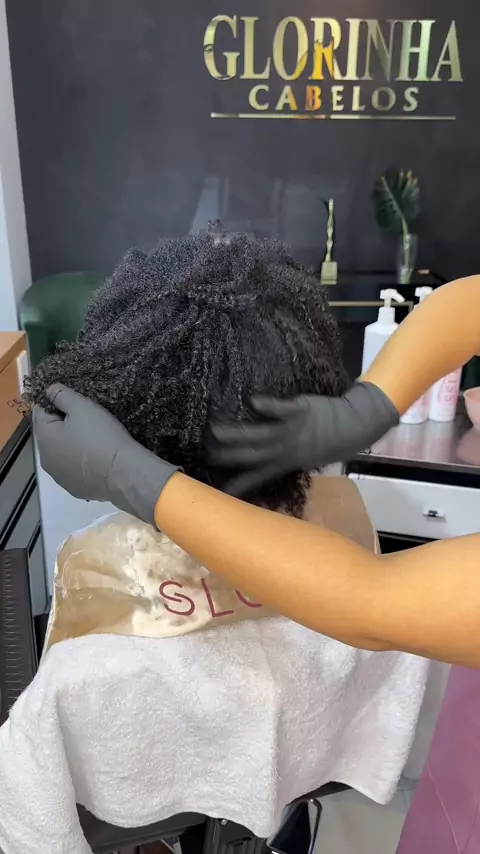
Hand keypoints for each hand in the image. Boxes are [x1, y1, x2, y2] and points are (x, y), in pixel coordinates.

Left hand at [33, 384, 179, 524]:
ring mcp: (60, 478)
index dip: (55, 403)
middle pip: (50, 435)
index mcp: (43, 438)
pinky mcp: (75, 489)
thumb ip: (61, 395)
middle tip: (87, 421)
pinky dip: (80, 463)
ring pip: (61, 453)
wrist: (123, 473)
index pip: (39, 412)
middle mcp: (45, 460)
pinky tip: (96, 460)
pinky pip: (73, 469)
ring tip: (93, 441)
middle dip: (63, 426)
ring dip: (71, 445)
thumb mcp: (82, 407)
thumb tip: (48, 389)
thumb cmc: (101, 436)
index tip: (74, 403)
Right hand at [208, 382, 398, 494]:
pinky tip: (251, 401)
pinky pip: (279, 409)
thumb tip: (258, 461)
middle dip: (228, 456)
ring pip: (258, 435)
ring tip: (214, 430)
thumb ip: (280, 459)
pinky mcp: (298, 411)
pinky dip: (266, 406)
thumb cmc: (323, 442)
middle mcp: (283, 450)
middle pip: (251, 456)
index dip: (238, 485)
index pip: (256, 478)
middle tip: (205, 454)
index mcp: (283, 463)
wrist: (351, 427)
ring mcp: (289, 431)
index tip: (217, 490)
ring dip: (236, 434)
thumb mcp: (301, 458)